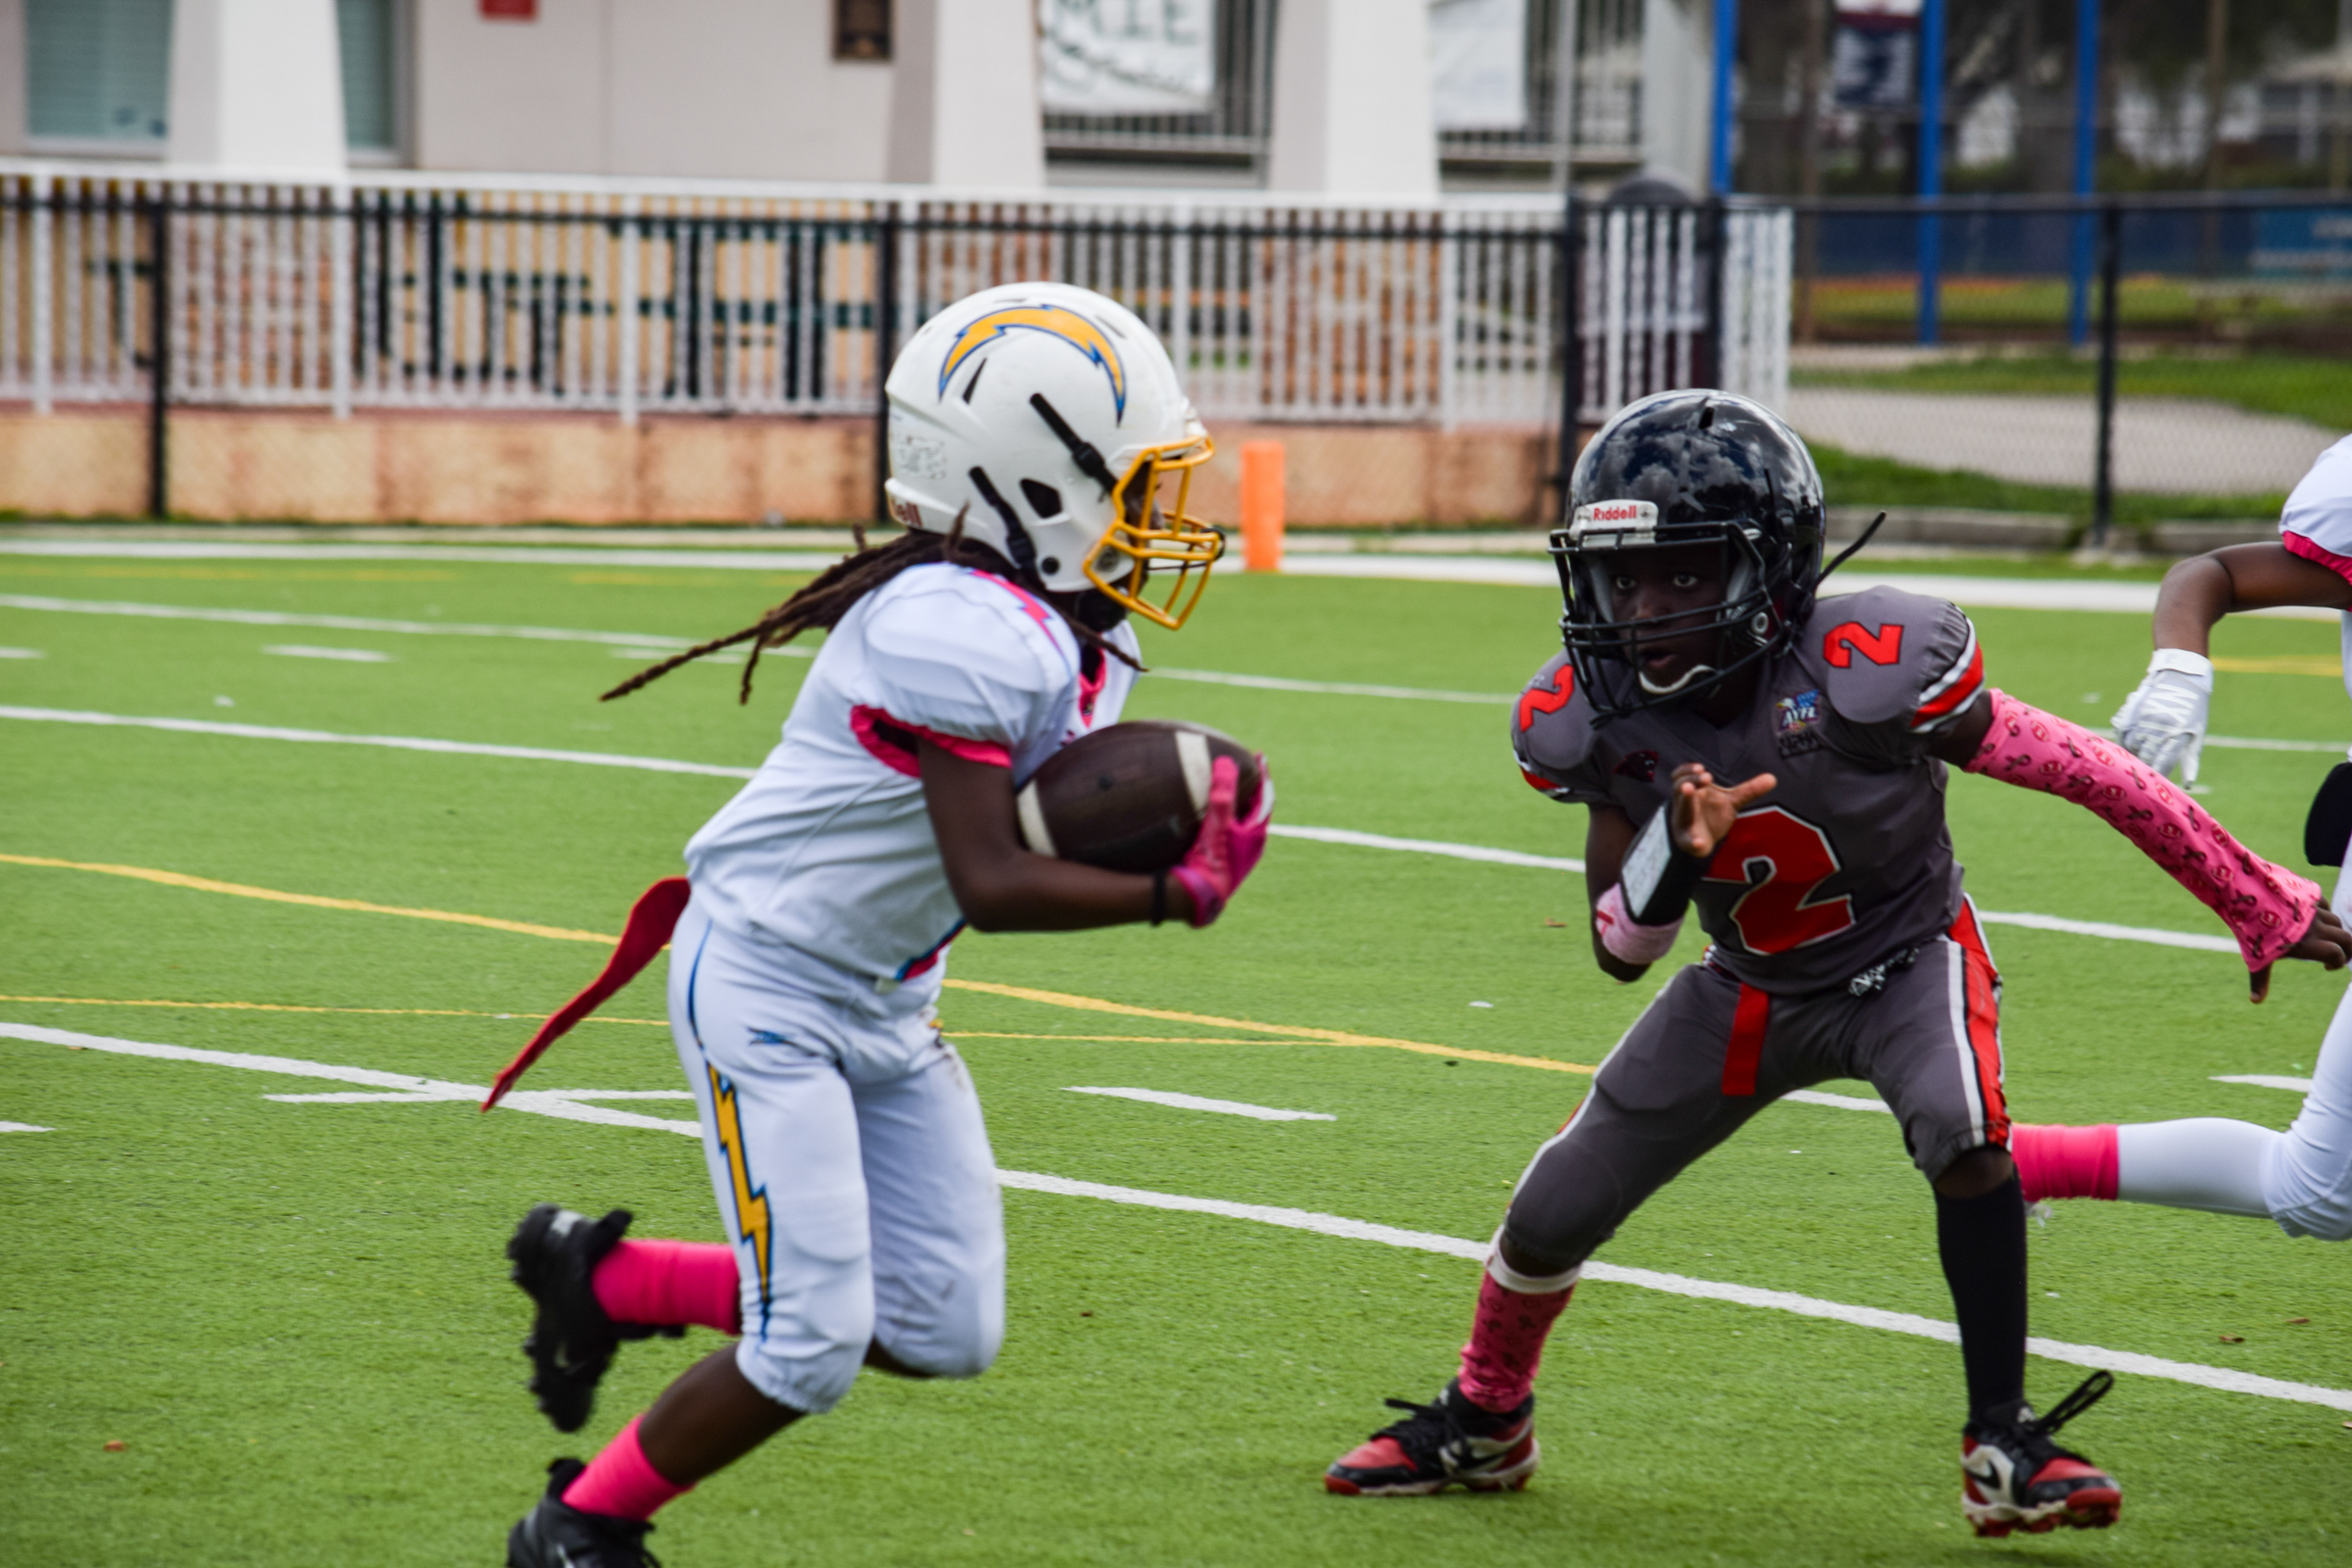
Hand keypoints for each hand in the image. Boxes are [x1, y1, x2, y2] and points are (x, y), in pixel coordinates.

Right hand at [1169, 755, 1272, 927]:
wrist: (1201, 895)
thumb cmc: (1213, 860)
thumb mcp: (1218, 823)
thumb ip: (1223, 793)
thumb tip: (1227, 762)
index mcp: (1256, 833)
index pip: (1264, 797)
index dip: (1262, 775)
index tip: (1259, 756)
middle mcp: (1251, 845)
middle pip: (1255, 810)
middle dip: (1250, 790)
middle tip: (1243, 771)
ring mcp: (1239, 855)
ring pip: (1242, 824)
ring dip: (1237, 806)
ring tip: (1227, 791)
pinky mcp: (1225, 862)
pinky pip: (1229, 834)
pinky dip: (1225, 821)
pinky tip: (1209, 821)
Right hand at [1665, 762, 1775, 859]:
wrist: (1701, 840)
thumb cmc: (1711, 815)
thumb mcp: (1731, 801)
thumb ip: (1749, 790)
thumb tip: (1773, 778)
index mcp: (1693, 791)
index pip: (1682, 775)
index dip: (1688, 770)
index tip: (1701, 767)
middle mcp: (1684, 804)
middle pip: (1680, 789)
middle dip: (1691, 780)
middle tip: (1707, 777)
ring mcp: (1684, 823)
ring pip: (1682, 811)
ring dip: (1685, 801)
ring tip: (1690, 790)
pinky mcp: (1688, 841)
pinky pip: (1689, 841)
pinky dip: (1694, 842)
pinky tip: (1700, 843)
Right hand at [2110, 652, 2212, 783]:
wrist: (2181, 675)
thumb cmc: (2194, 708)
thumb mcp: (2197, 733)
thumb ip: (2191, 760)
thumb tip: (2188, 784)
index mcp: (2177, 734)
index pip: (2162, 763)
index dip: (2157, 774)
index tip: (2154, 784)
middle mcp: (2158, 727)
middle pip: (2144, 756)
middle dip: (2144, 766)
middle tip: (2143, 774)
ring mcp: (2143, 718)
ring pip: (2131, 746)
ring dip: (2134, 754)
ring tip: (2137, 757)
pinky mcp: (2133, 711)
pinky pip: (2123, 733)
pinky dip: (2125, 741)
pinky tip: (2130, 743)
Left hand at [2250, 904, 2351, 1002]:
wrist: (2247, 898)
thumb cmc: (2251, 932)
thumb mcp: (2257, 958)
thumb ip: (2260, 980)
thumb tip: (2255, 1001)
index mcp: (2308, 944)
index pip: (2337, 954)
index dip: (2338, 962)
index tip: (2326, 967)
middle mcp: (2315, 927)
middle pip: (2347, 937)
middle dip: (2347, 948)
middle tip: (2337, 954)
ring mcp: (2313, 909)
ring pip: (2335, 921)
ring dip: (2333, 931)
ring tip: (2320, 937)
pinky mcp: (2308, 894)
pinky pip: (2323, 904)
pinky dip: (2323, 912)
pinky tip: (2312, 918)